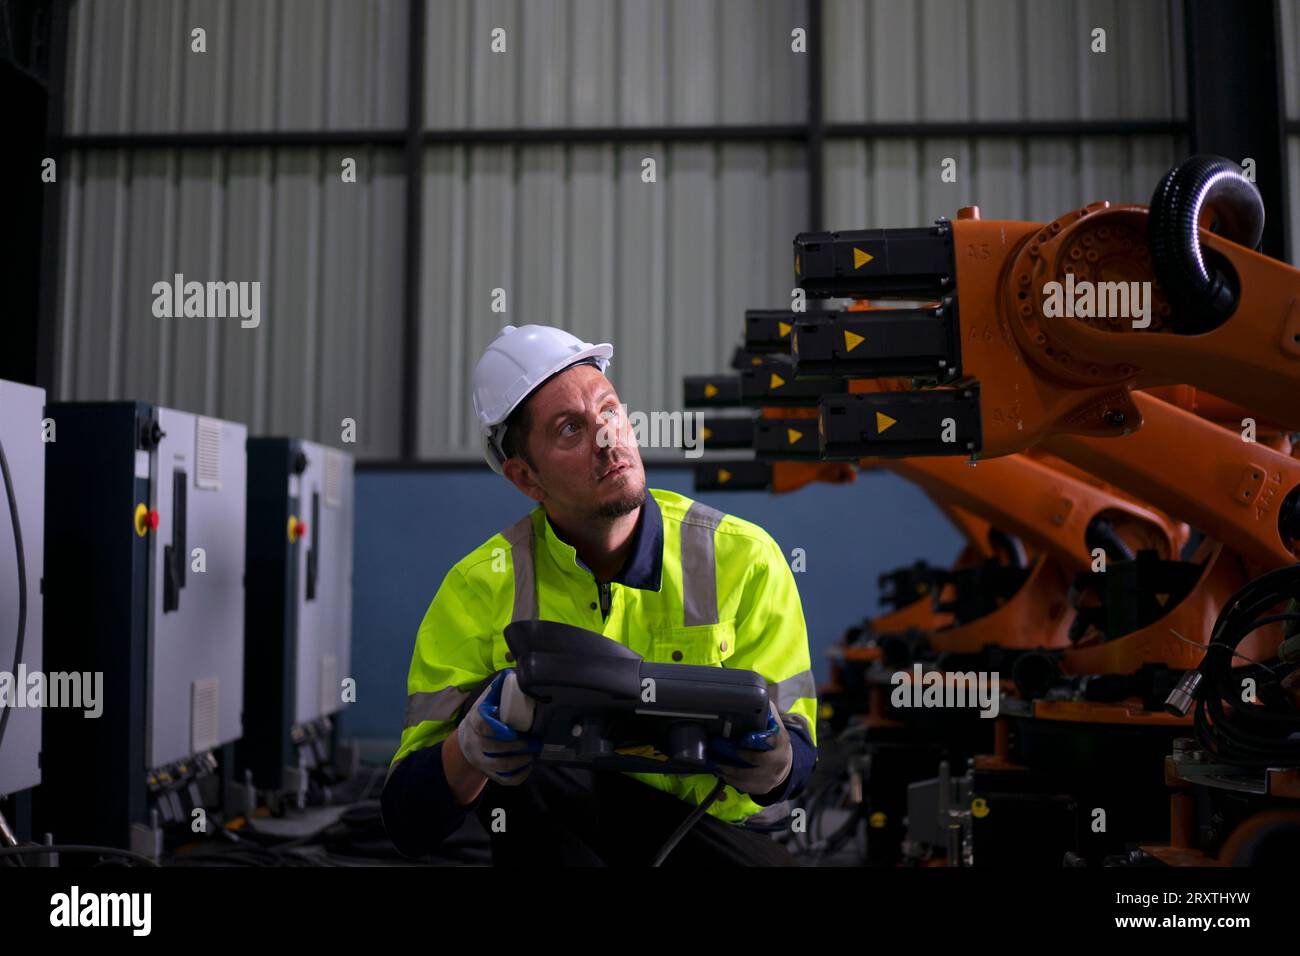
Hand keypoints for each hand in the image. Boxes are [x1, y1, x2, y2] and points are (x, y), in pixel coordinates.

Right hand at [456, 671, 540, 785]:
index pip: (482, 725)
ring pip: (502, 765)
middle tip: (535, 741)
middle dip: (518, 745)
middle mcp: (475, 744)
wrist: (465, 743)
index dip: (497, 728)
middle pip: (496, 748)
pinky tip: (528, 765)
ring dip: (521, 759)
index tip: (511, 730)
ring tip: (534, 752)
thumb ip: (497, 691)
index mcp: (475, 722)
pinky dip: (519, 775)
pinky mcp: (489, 774)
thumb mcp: (484, 702)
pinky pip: (505, 779)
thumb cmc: (481, 718)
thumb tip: (513, 673)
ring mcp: (481, 761)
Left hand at [711, 701, 792, 795]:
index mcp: (780, 740)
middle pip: (759, 761)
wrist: (785, 763)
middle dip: (738, 756)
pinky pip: (747, 787)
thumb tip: (751, 693)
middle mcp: (778, 760)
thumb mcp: (773, 724)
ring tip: (716, 764)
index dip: (758, 739)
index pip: (773, 739)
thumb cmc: (773, 739)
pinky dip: (732, 781)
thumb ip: (765, 712)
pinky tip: (722, 773)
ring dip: (730, 771)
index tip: (744, 738)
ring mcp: (772, 776)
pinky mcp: (764, 787)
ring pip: (750, 777)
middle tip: (719, 748)